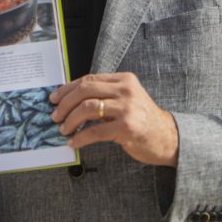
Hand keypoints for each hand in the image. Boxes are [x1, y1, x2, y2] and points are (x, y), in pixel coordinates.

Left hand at [50, 72, 178, 166]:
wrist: (168, 138)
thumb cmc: (142, 120)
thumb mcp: (126, 99)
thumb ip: (105, 95)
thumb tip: (70, 100)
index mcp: (124, 79)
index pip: (89, 79)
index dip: (67, 89)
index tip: (54, 98)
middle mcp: (126, 90)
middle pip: (85, 90)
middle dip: (65, 103)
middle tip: (55, 115)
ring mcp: (127, 108)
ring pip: (87, 108)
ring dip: (70, 120)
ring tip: (63, 129)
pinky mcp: (126, 127)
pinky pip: (95, 131)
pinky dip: (80, 137)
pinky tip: (74, 142)